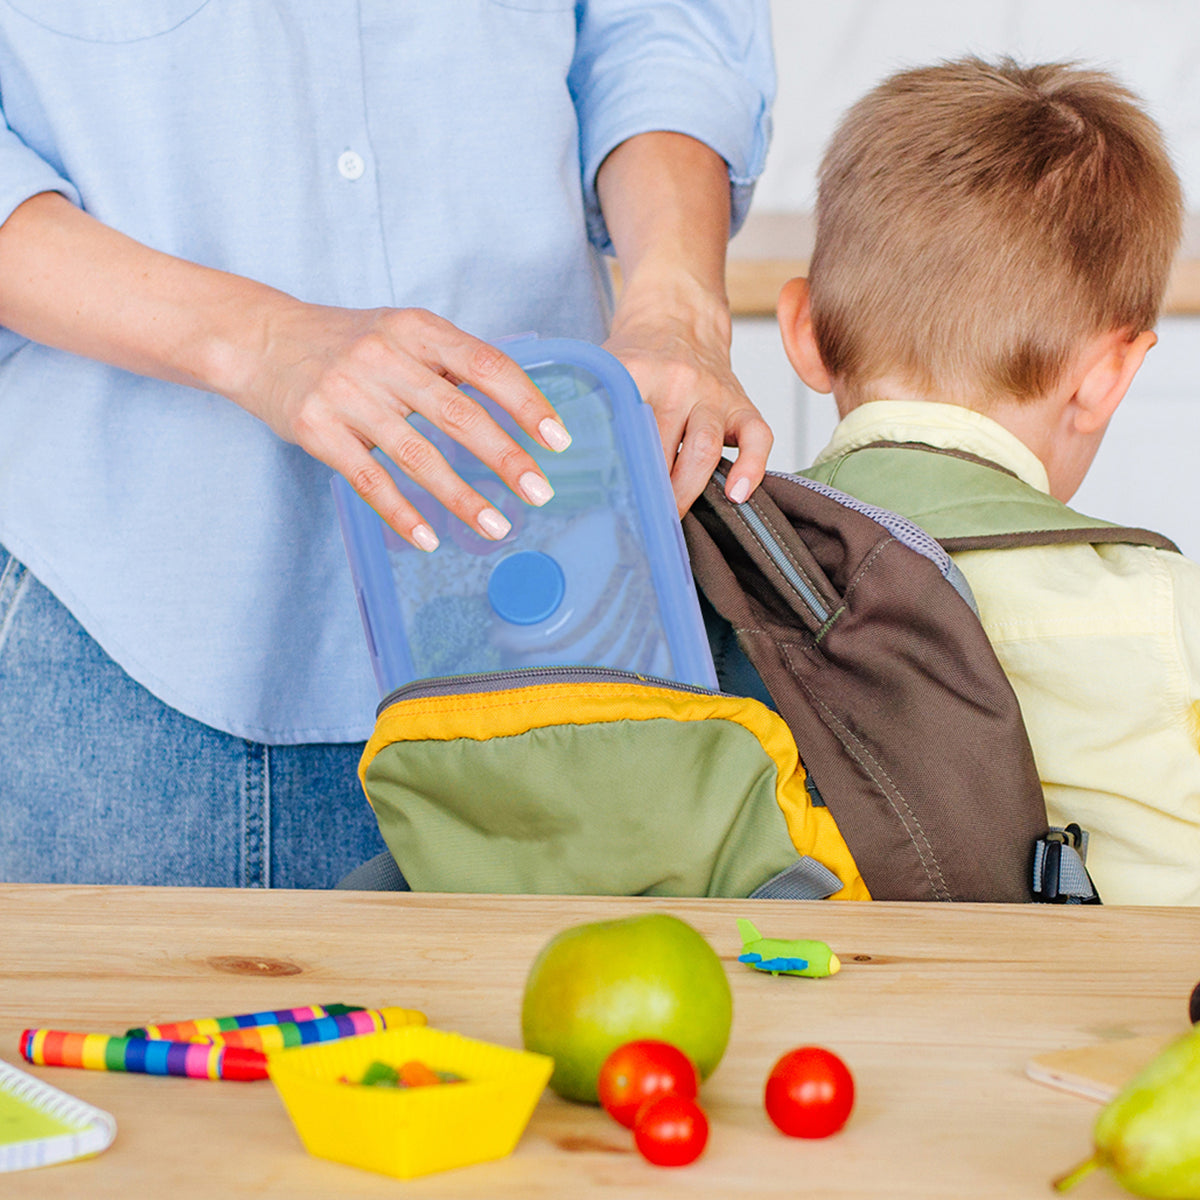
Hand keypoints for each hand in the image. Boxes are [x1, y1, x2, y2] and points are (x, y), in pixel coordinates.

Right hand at [0, 194, 570, 552]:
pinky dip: (401, 513)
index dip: (527, 403)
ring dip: (462, 498)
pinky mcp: (317, 429)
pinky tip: (428, 539)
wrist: (256, 338)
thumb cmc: (343, 341)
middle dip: (506, 458)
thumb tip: (517, 403)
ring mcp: (348, 394)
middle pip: (459, 414)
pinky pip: (369, 480)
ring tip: (497, 527)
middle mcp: (384, 357)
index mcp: (416, 328)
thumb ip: (450, 363)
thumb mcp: (399, 332)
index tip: (558, 439)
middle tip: (539, 492)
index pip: (486, 365)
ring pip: (418, 455)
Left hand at [604, 283, 771, 514]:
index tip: (608, 505)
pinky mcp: (742, 404)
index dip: (618, 472)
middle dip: (650, 491)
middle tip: (636, 523)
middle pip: (662, 448)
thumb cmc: (638, 355)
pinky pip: (757, 437)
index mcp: (636, 372)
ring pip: (703, 448)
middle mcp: (678, 382)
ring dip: (687, 489)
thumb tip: (554, 457)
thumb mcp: (603, 369)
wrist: (678, 316)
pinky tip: (736, 494)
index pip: (625, 431)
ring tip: (672, 518)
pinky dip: (751, 468)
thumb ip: (586, 407)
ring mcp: (713, 394)